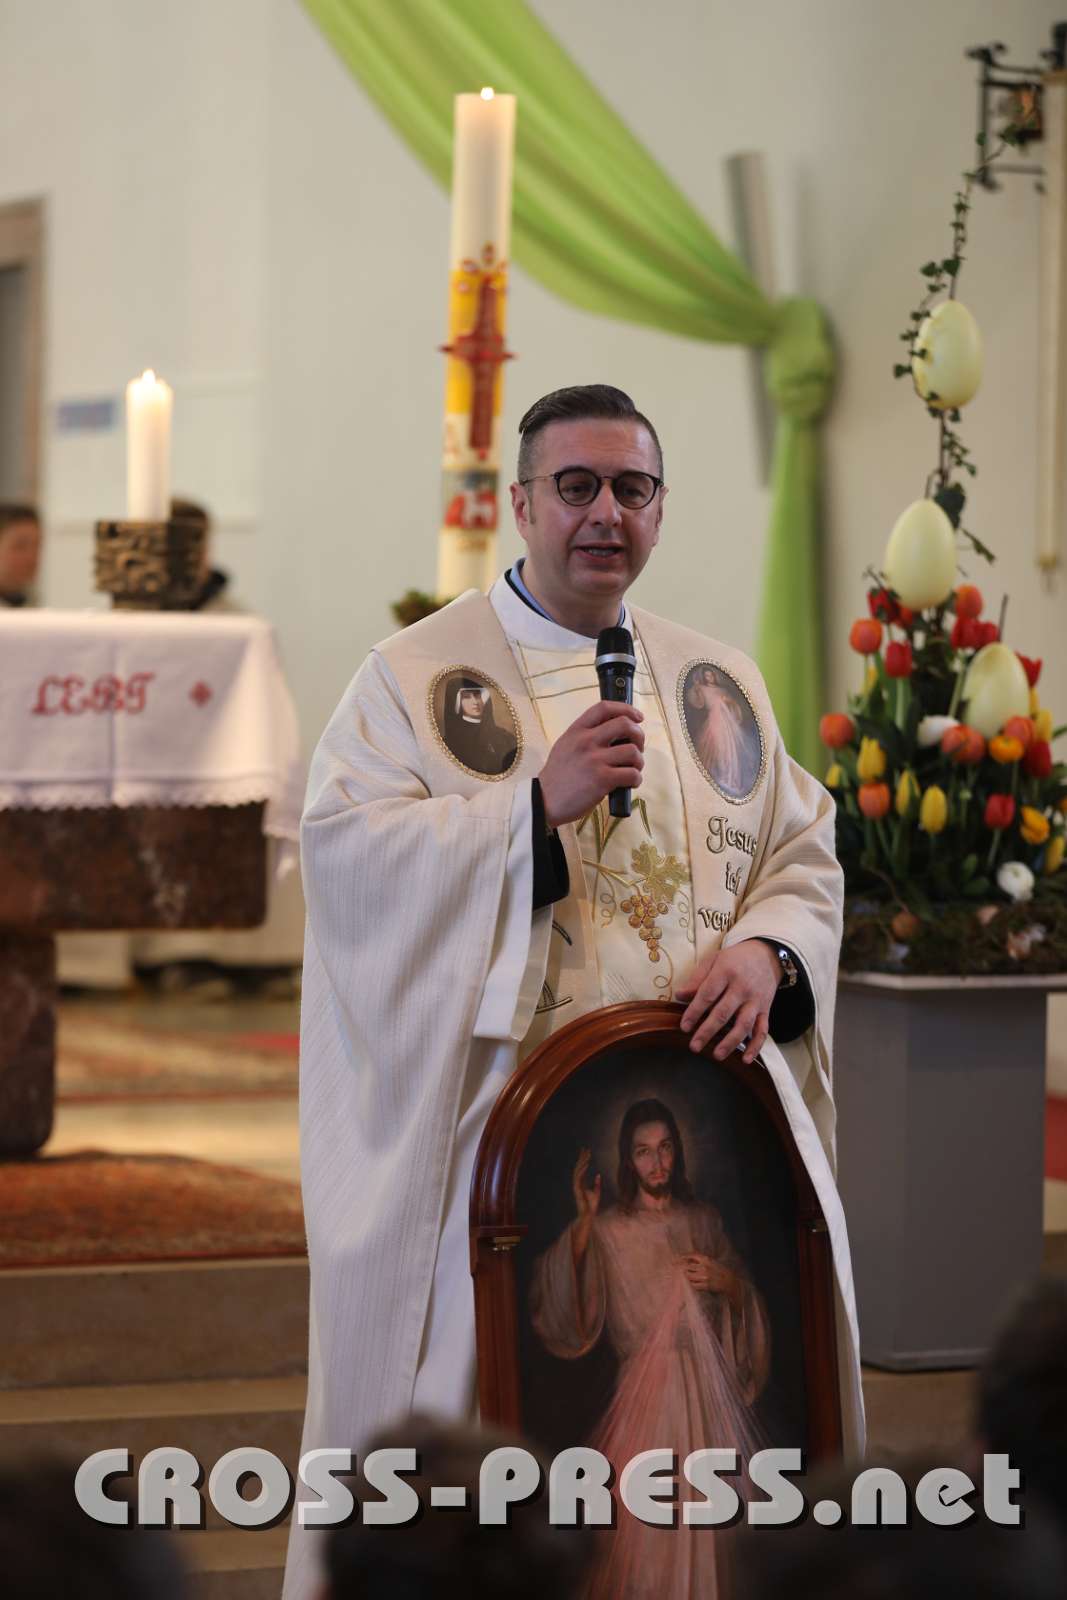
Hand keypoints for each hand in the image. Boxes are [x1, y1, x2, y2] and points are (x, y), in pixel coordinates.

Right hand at [538, 701, 643, 829]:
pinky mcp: (602, 779)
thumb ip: (585, 735)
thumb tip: (616, 732)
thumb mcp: (566, 745)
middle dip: (639, 735)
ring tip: (632, 770)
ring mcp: (594, 760)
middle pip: (625, 724)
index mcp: (577, 730)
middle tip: (638, 748)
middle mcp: (586, 741)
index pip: (604, 708)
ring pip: (632, 751)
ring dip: (639, 762)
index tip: (637, 717)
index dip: (626, 709)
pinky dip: (636, 779)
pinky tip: (629, 784)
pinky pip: (632, 774)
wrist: (544, 801)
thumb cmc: (558, 775)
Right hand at [571, 1148, 600, 1260]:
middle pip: (578, 1167)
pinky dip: (582, 1170)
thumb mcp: (596, 1192)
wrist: (588, 1215)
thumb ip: (596, 1184)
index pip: (581, 1168)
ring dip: (582, 1162)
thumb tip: (598, 1175)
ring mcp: (576, 1186)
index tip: (586, 1150)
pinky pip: (578, 1177)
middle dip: (582, 1158)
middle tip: (585, 1148)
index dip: (583, 1159)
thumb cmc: (591, 1206)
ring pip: (577, 1171)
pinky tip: (586, 1164)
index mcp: (581, 1183)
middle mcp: (577, 1183)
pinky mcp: (577, 1189)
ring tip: (587, 1154)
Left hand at [675, 940, 779, 1061]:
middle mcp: (742, 987)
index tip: (684, 1027)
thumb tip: (679, 995)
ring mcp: (756, 1000)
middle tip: (694, 1047)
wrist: (766, 955)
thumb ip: (697, 979)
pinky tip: (745, 1059)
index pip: (708, 994)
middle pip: (724, 1013)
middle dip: (708, 1031)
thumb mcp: (714, 960)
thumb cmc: (734, 959)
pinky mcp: (766, 1010)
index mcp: (726, 972)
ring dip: (730, 1042)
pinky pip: (762, 1030)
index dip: (695, 1012)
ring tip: (716, 1055)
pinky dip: (755, 1046)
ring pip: (744, 1024)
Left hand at [680, 1252, 735, 1294]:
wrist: (729, 1282)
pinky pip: (693, 1285)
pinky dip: (690, 1284)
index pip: (691, 1255)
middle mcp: (704, 1267)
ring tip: (685, 1276)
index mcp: (706, 1259)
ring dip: (686, 1276)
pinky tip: (690, 1283)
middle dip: (681, 1267)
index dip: (683, 1256)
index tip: (677, 1257)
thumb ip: (702, 1260)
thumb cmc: (720, 1271)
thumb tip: (689, 1259)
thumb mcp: (712, 1261)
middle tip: (675, 1267)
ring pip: (689, 1276)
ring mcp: (704, 1276)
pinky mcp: (705, 1285)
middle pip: (687, 1266)